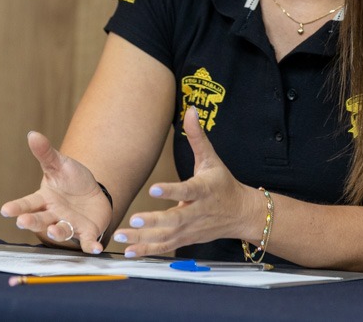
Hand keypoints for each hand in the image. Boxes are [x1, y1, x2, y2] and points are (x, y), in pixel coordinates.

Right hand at [0, 131, 112, 254]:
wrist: (94, 194)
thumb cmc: (72, 181)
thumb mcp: (60, 164)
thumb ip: (46, 153)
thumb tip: (32, 134)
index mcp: (44, 199)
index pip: (28, 203)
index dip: (17, 207)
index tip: (5, 210)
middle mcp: (54, 214)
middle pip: (40, 219)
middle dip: (31, 221)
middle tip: (22, 222)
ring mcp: (69, 225)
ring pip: (60, 230)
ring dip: (57, 232)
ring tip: (54, 230)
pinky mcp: (86, 232)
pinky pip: (87, 241)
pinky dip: (90, 246)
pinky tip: (94, 249)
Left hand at [110, 107, 259, 257]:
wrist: (241, 214)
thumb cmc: (223, 184)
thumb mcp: (212, 159)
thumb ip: (198, 137)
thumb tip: (192, 110)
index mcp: (205, 190)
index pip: (188, 189)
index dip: (172, 190)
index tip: (154, 188)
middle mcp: (198, 212)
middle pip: (175, 219)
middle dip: (154, 221)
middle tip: (133, 220)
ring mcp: (191, 229)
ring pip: (167, 237)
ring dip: (143, 239)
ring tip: (121, 236)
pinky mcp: (186, 240)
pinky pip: (166, 248)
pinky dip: (148, 251)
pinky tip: (130, 252)